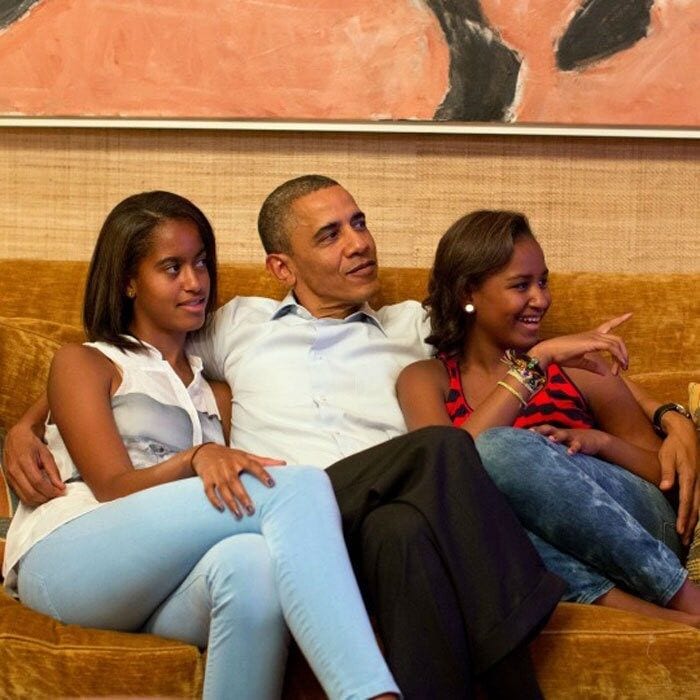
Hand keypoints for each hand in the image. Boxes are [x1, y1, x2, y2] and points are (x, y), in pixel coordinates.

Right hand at [2, 423, 64, 506]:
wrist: (16, 437)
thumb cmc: (32, 443)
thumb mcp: (46, 453)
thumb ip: (53, 470)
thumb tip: (60, 486)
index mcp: (24, 462)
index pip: (38, 482)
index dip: (51, 490)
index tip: (62, 492)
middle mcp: (14, 471)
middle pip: (31, 492)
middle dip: (46, 497)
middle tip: (58, 496)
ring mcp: (9, 477)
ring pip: (25, 497)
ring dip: (39, 501)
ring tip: (51, 496)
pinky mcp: (9, 481)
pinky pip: (20, 495)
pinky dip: (32, 499)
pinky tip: (41, 496)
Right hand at [191, 444, 284, 516]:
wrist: (206, 452)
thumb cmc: (230, 456)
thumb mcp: (246, 455)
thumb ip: (264, 461)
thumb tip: (284, 463)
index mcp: (241, 459)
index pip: (254, 466)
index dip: (263, 474)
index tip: (272, 484)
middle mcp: (228, 466)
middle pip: (235, 482)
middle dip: (243, 497)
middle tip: (252, 510)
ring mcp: (217, 473)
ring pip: (223, 489)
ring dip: (230, 503)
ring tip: (239, 515)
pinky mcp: (207, 479)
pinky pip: (209, 491)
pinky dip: (214, 500)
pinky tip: (222, 509)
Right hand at [530, 313, 631, 375]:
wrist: (549, 352)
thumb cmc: (560, 356)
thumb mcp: (579, 361)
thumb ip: (592, 366)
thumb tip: (604, 373)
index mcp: (590, 336)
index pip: (609, 325)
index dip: (619, 320)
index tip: (630, 314)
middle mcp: (594, 334)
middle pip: (617, 339)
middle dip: (624, 353)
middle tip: (625, 367)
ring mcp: (593, 337)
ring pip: (617, 343)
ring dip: (622, 357)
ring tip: (622, 369)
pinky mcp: (592, 342)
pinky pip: (611, 348)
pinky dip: (617, 356)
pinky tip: (618, 366)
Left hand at [531, 425, 608, 455]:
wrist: (594, 439)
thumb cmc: (572, 441)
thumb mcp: (561, 441)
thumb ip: (549, 443)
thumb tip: (533, 450)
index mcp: (555, 433)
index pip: (542, 429)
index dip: (533, 430)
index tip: (522, 432)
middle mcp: (562, 433)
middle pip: (550, 429)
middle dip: (541, 430)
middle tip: (531, 432)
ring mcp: (572, 437)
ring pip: (563, 435)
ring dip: (557, 437)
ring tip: (551, 440)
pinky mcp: (582, 443)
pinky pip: (577, 445)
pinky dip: (573, 448)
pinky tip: (570, 453)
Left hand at [657, 412, 698, 544]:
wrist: (686, 433)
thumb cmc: (673, 445)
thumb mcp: (666, 456)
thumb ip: (666, 473)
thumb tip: (665, 488)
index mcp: (689, 476)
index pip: (686, 501)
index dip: (683, 517)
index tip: (679, 530)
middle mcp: (699, 481)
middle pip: (695, 508)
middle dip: (690, 525)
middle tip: (684, 541)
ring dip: (694, 522)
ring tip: (688, 537)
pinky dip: (697, 512)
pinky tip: (693, 522)